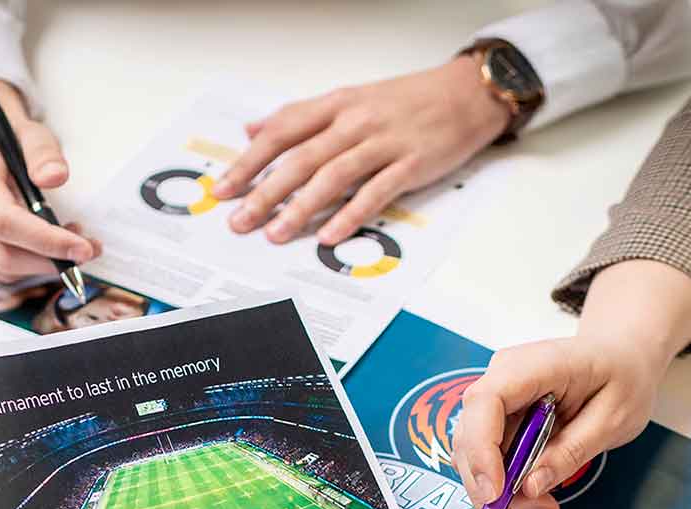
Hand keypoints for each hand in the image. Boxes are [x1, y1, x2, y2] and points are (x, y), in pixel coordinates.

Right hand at [0, 80, 100, 280]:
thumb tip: (55, 177)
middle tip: (87, 249)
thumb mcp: (32, 134)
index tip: (83, 248)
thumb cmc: (9, 143)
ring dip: (42, 265)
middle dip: (50, 260)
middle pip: (3, 253)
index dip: (46, 240)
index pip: (5, 221)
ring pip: (3, 268)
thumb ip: (44, 153)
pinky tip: (46, 248)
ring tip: (70, 242)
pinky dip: (28, 267)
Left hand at [213, 56, 509, 244]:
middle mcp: (355, 121)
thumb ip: (302, 117)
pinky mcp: (410, 164)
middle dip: (266, 192)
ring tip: (276, 234)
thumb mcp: (350, 98)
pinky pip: (374, 192)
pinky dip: (349, 214)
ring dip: (300, 208)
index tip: (225, 187)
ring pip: (332, 176)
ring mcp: (383, 142)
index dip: (250, 161)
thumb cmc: (408, 100)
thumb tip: (255, 130)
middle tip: (240, 220)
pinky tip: (329, 234)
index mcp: (336, 103)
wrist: (465, 93)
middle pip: (300, 158)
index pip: (282, 131)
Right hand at [452, 260, 690, 508]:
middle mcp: (503, 377)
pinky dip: (508, 486)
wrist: (622, 355)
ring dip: (498, 494)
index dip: (482, 450)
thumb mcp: (614, 418)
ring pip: (476, 454)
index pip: (486, 402)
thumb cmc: (624, 377)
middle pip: (471, 436)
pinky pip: (492, 457)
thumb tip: (529, 487)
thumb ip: (571, 451)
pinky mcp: (500, 418)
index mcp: (533, 365)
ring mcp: (498, 398)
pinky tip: (537, 499)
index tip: (495, 495)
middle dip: (485, 489)